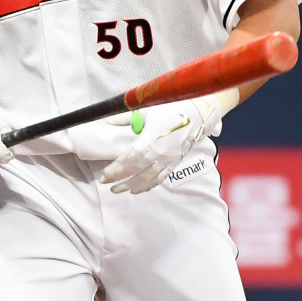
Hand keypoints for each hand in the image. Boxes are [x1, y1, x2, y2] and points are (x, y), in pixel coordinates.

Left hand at [99, 96, 222, 193]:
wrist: (197, 114)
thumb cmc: (170, 109)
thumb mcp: (146, 111)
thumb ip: (125, 118)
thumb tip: (106, 121)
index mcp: (150, 140)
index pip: (129, 159)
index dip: (116, 170)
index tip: (104, 175)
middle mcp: (158, 153)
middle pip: (135, 172)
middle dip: (119, 179)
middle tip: (105, 183)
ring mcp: (167, 160)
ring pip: (146, 179)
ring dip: (130, 186)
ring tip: (117, 190)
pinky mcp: (174, 163)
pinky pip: (159, 179)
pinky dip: (147, 186)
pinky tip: (136, 190)